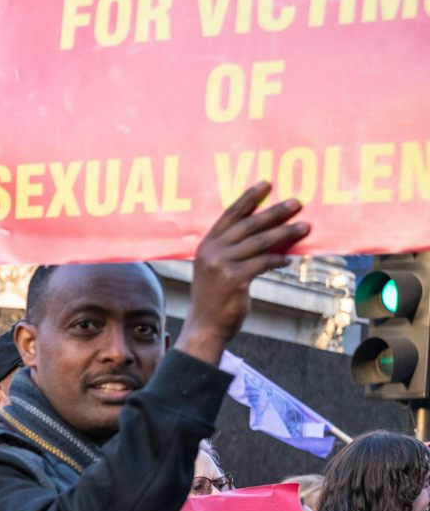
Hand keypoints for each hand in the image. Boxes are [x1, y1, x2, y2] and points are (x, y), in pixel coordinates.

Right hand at [177, 183, 308, 364]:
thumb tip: (268, 234)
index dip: (249, 198)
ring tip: (304, 227)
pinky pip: (263, 263)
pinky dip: (278, 260)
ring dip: (285, 233)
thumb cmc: (214, 298)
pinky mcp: (234, 280)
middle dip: (275, 212)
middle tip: (296, 202)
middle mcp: (211, 251)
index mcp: (206, 245)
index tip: (267, 184)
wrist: (205, 327)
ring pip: (260, 242)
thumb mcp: (216, 270)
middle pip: (249, 224)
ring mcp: (221, 265)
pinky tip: (288, 259)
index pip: (230, 215)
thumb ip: (232, 251)